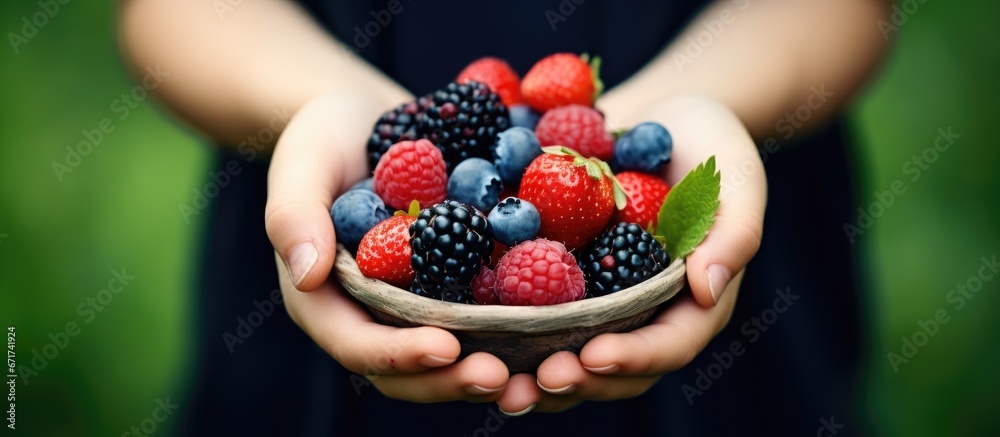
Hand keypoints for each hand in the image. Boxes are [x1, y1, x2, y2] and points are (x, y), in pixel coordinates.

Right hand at [265, 91, 509, 402]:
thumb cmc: (323, 135)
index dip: (399, 355)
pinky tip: (561, 328)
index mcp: (327, 298)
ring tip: (538, 376)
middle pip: (408, 371)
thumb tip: (306, 276)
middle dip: (452, 380)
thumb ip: (294, 215)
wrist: (366, 115)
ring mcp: (417, 303)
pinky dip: (517, 330)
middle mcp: (373, 314)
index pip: (357, 344)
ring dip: (491, 371)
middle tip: (500, 377)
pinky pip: (484, 316)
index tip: (445, 347)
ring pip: (452, 357)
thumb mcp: (303, 161)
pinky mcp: (456, 284)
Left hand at [496, 94, 766, 413]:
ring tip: (489, 380)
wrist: (659, 113)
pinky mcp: (560, 278)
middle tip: (528, 388)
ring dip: (527, 373)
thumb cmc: (710, 143)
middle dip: (571, 381)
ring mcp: (598, 299)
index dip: (632, 359)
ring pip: (566, 351)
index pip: (668, 345)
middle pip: (611, 369)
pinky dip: (501, 325)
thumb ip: (734, 232)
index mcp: (691, 301)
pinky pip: (531, 308)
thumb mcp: (737, 177)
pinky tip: (462, 327)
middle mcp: (641, 312)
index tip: (592, 358)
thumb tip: (708, 290)